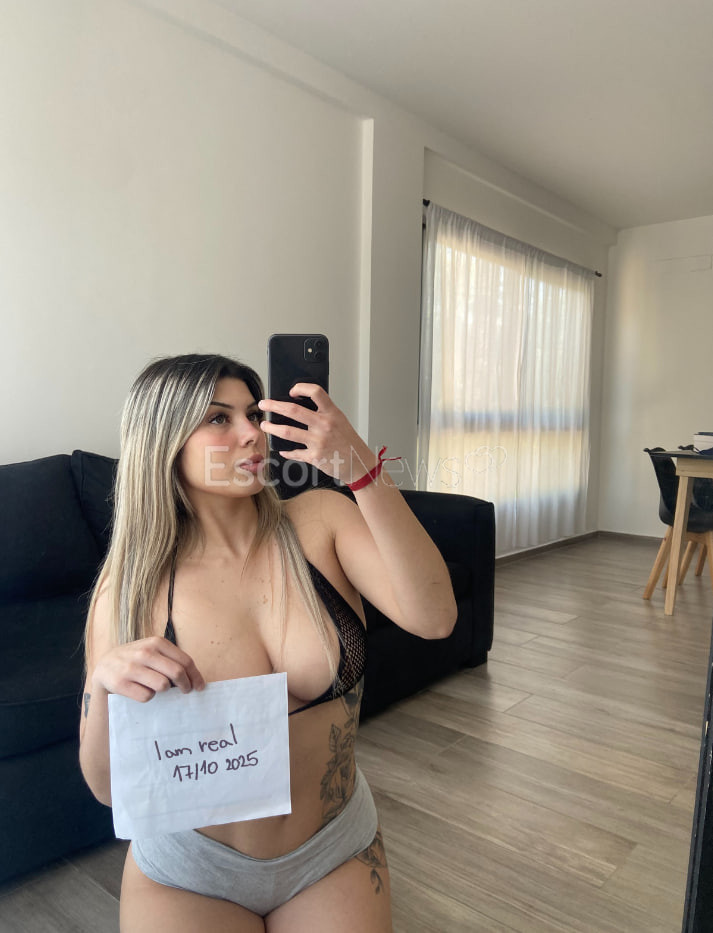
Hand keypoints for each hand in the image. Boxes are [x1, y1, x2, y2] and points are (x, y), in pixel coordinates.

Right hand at [91, 636, 205, 702]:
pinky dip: (148, 696)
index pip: (185, 660)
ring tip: (159, 688)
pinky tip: (143, 691)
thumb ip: (171, 659)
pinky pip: (146, 696)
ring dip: (164, 691)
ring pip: (163, 686)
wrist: (105, 666)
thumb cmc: (136, 660)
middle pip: (177, 673)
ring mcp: (131, 668)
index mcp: (156, 642)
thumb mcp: (152, 651)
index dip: (195, 676)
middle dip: (186, 685)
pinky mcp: (120, 683)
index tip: (200, 686)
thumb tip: (195, 679)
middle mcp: (144, 652)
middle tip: (186, 692)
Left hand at [258, 384, 378, 484]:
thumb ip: (323, 413)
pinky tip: (282, 449)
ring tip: (264, 425)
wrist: (359, 463)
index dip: (301, 388)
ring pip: (287, 431)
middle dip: (274, 406)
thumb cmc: (349, 441)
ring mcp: (318, 441)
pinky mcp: (314, 457)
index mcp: (332, 413)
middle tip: (264, 404)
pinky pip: (294, 452)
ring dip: (272, 428)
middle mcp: (324, 425)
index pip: (316, 392)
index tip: (291, 391)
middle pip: (293, 411)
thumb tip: (299, 406)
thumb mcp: (340, 421)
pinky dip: (286, 451)